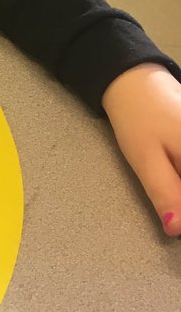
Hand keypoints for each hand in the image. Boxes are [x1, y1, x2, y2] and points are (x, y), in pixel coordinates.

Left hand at [103, 63, 180, 235]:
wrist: (135, 82)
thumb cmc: (139, 119)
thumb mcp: (146, 159)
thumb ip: (165, 194)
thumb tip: (177, 230)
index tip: (175, 222)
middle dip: (180, 199)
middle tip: (170, 206)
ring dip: (180, 190)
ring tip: (167, 179)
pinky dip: (180, 177)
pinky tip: (174, 177)